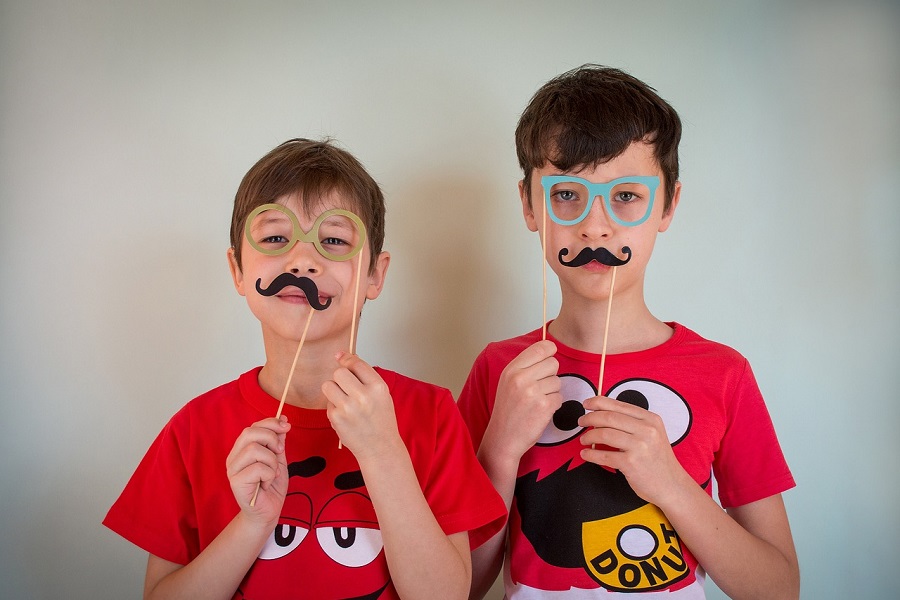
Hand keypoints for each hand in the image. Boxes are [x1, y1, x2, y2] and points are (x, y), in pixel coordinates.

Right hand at [226, 415, 290, 524]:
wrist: (268, 512)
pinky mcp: (236, 482)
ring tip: (272, 474)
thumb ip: (277, 441)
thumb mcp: (278, 459)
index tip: (287, 427)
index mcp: (242, 450)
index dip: (271, 423)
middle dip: (271, 438)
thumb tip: (282, 418)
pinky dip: (269, 474)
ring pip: (255, 450)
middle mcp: (234, 457)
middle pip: (250, 433)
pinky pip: (258, 468)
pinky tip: (266, 484)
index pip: (253, 427)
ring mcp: (233, 470)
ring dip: (271, 461)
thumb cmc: (271, 486)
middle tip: (280, 452)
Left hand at [323, 352, 402, 459]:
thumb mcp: (382, 394)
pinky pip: (327, 403)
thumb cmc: (381, 421)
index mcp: (378, 387)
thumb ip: (365, 376)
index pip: (356, 363)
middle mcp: (363, 396)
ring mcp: (348, 408)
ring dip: (333, 390)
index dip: (346, 359)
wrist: (380, 447)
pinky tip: (345, 415)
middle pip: (339, 372)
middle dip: (340, 377)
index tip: (341, 358)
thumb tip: (341, 356)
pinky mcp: (336, 418)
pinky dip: (333, 407)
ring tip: (344, 400)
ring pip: (328, 385)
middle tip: (346, 386)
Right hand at [482, 340, 561, 462]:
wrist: (503, 438)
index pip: (540, 348)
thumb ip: (525, 366)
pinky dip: (553, 404)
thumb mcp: (508, 382)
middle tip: (540, 386)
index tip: (550, 355)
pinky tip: (541, 411)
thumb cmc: (507, 410)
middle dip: (551, 374)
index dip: (549, 350)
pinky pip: (560, 397)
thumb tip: (548, 349)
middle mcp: (521, 378)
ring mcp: (533, 392)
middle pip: (553, 363)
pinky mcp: (544, 407)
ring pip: (557, 381)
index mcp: (511, 370)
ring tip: (537, 401)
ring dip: (552, 391)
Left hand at [578, 395, 687, 507]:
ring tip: (583, 440)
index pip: (619, 405)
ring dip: (588, 436)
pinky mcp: (631, 463)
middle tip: (581, 422)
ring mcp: (639, 446)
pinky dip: (590, 454)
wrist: (671, 485)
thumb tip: (601, 414)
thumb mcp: (652, 434)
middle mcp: (646, 430)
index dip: (598, 402)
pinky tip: (585, 454)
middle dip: (589, 418)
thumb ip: (632, 422)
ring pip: (604, 434)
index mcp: (650, 419)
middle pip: (608, 417)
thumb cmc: (657, 459)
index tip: (586, 404)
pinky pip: (603, 455)